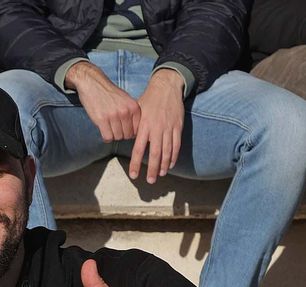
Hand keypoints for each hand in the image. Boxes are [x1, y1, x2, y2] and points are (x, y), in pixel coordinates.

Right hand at [65, 61, 140, 142]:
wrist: (93, 84)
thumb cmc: (109, 93)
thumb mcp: (126, 99)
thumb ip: (132, 112)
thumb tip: (135, 130)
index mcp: (134, 107)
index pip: (137, 129)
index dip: (131, 132)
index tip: (125, 130)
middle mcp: (125, 112)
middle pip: (127, 135)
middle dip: (122, 135)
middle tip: (116, 130)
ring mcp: (113, 116)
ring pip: (117, 137)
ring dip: (113, 135)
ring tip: (109, 129)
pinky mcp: (102, 120)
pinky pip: (107, 137)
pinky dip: (106, 137)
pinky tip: (104, 131)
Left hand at [129, 68, 184, 183]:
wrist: (167, 87)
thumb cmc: (148, 100)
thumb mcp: (137, 111)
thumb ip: (133, 126)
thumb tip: (127, 139)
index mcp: (144, 126)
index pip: (138, 149)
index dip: (136, 163)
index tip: (134, 175)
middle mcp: (157, 128)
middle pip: (155, 153)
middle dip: (152, 169)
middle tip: (150, 181)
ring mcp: (169, 128)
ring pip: (167, 151)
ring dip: (164, 165)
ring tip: (161, 175)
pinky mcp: (178, 126)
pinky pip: (176, 144)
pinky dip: (174, 156)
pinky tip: (171, 164)